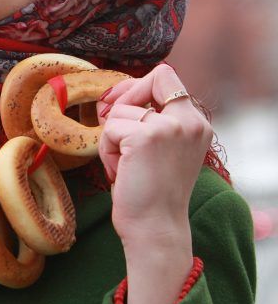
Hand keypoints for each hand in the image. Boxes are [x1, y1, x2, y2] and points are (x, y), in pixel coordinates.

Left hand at [97, 64, 210, 242]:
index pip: (166, 76)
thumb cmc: (151, 192)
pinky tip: (121, 172)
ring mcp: (169, 127)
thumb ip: (150, 120)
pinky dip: (106, 151)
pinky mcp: (145, 137)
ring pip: (119, 112)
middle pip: (144, 81)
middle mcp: (189, 121)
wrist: (155, 228)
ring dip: (112, 139)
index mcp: (197, 123)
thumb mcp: (160, 149)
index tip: (119, 104)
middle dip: (119, 106)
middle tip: (114, 136)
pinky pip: (109, 129)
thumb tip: (111, 96)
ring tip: (126, 166)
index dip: (136, 85)